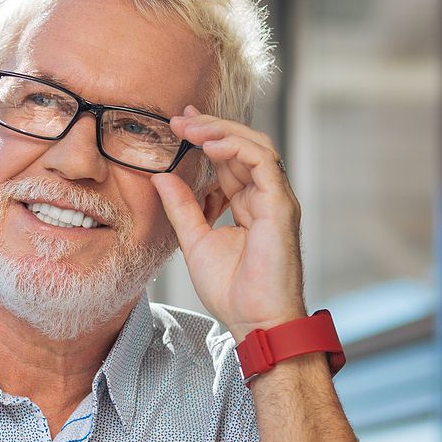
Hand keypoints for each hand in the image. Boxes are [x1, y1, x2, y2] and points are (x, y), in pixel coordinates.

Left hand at [151, 106, 306, 340]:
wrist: (255, 321)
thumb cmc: (231, 290)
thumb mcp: (194, 240)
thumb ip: (181, 207)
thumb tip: (160, 176)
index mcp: (247, 204)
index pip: (229, 160)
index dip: (205, 138)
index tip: (177, 125)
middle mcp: (265, 197)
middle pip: (243, 146)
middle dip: (210, 128)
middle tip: (178, 119)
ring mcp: (276, 199)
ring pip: (256, 147)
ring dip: (221, 132)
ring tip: (191, 127)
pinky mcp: (281, 206)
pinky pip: (263, 164)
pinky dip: (237, 149)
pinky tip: (210, 146)